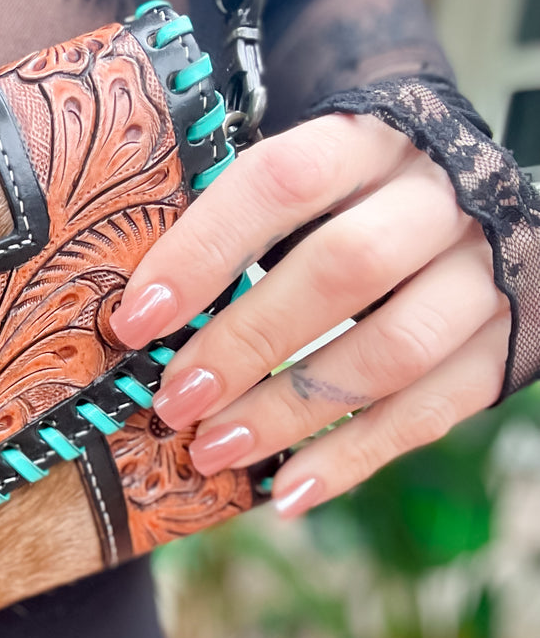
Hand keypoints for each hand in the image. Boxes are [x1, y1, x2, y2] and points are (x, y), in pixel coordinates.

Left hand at [110, 113, 510, 517]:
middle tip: (174, 401)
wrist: (484, 213)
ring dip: (290, 410)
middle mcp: (441, 199)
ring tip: (213, 451)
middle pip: (344, 268)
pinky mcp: (508, 345)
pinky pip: (431, 412)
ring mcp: (486, 274)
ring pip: (393, 350)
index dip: (203, 250)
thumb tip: (136, 315)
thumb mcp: (310, 190)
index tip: (136, 320)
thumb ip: (238, 229)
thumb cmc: (357, 204)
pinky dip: (351, 459)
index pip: (284, 179)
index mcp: (371, 144)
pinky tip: (286, 493)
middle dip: (246, 342)